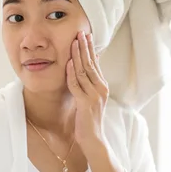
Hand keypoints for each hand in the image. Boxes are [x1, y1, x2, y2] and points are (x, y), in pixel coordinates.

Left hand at [67, 31, 108, 147]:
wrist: (94, 139)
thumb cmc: (90, 119)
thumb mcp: (93, 97)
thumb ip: (92, 81)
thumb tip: (92, 63)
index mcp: (102, 86)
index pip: (96, 63)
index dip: (90, 48)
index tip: (86, 35)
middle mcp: (100, 89)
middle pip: (91, 64)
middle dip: (85, 47)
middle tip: (80, 33)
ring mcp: (94, 96)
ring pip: (84, 71)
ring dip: (78, 56)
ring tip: (73, 42)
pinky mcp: (85, 103)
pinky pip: (77, 85)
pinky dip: (71, 73)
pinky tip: (68, 63)